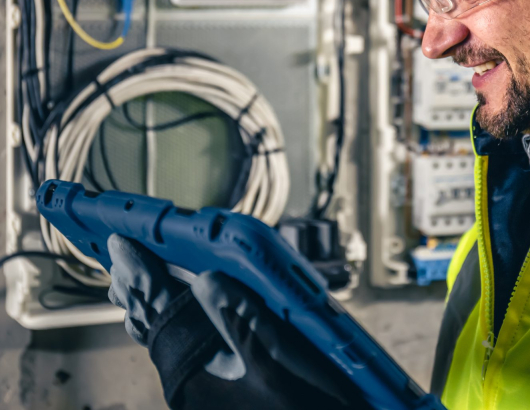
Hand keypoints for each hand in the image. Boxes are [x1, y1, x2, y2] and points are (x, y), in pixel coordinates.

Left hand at [106, 234, 370, 408]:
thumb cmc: (302, 408)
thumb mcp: (275, 365)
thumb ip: (242, 319)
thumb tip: (207, 280)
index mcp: (197, 375)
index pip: (159, 312)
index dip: (140, 274)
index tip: (121, 243)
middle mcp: (190, 384)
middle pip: (153, 326)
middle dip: (136, 290)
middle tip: (119, 256)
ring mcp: (200, 390)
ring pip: (165, 339)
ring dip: (150, 307)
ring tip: (132, 282)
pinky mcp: (215, 391)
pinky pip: (182, 349)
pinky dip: (171, 324)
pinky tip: (177, 315)